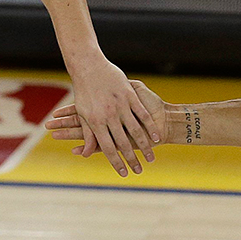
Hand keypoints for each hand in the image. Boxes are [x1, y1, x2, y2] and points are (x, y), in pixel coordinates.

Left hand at [62, 59, 160, 175]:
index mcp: (96, 122)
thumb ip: (87, 134)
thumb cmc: (84, 92)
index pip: (107, 148)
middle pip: (123, 143)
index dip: (116, 162)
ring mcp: (121, 105)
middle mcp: (109, 115)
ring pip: (135, 130)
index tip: (123, 173)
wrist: (89, 66)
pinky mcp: (130, 95)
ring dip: (144, 146)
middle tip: (138, 171)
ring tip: (150, 159)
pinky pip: (142, 114)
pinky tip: (156, 137)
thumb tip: (84, 154)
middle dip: (131, 159)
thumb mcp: (84, 114)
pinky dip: (149, 126)